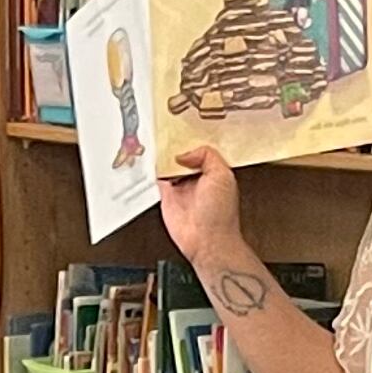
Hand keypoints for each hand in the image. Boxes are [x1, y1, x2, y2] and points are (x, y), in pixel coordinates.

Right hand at [158, 146, 248, 275]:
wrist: (207, 241)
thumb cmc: (220, 214)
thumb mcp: (222, 175)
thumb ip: (207, 156)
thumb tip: (185, 154)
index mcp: (212, 172)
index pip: (199, 151)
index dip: (191, 141)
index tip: (181, 131)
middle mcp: (196, 179)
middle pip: (181, 157)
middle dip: (174, 147)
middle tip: (165, 134)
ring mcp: (180, 189)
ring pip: (167, 167)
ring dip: (161, 159)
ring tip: (155, 144)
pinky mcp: (165, 198)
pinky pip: (155, 181)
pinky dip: (151, 173)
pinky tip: (149, 163)